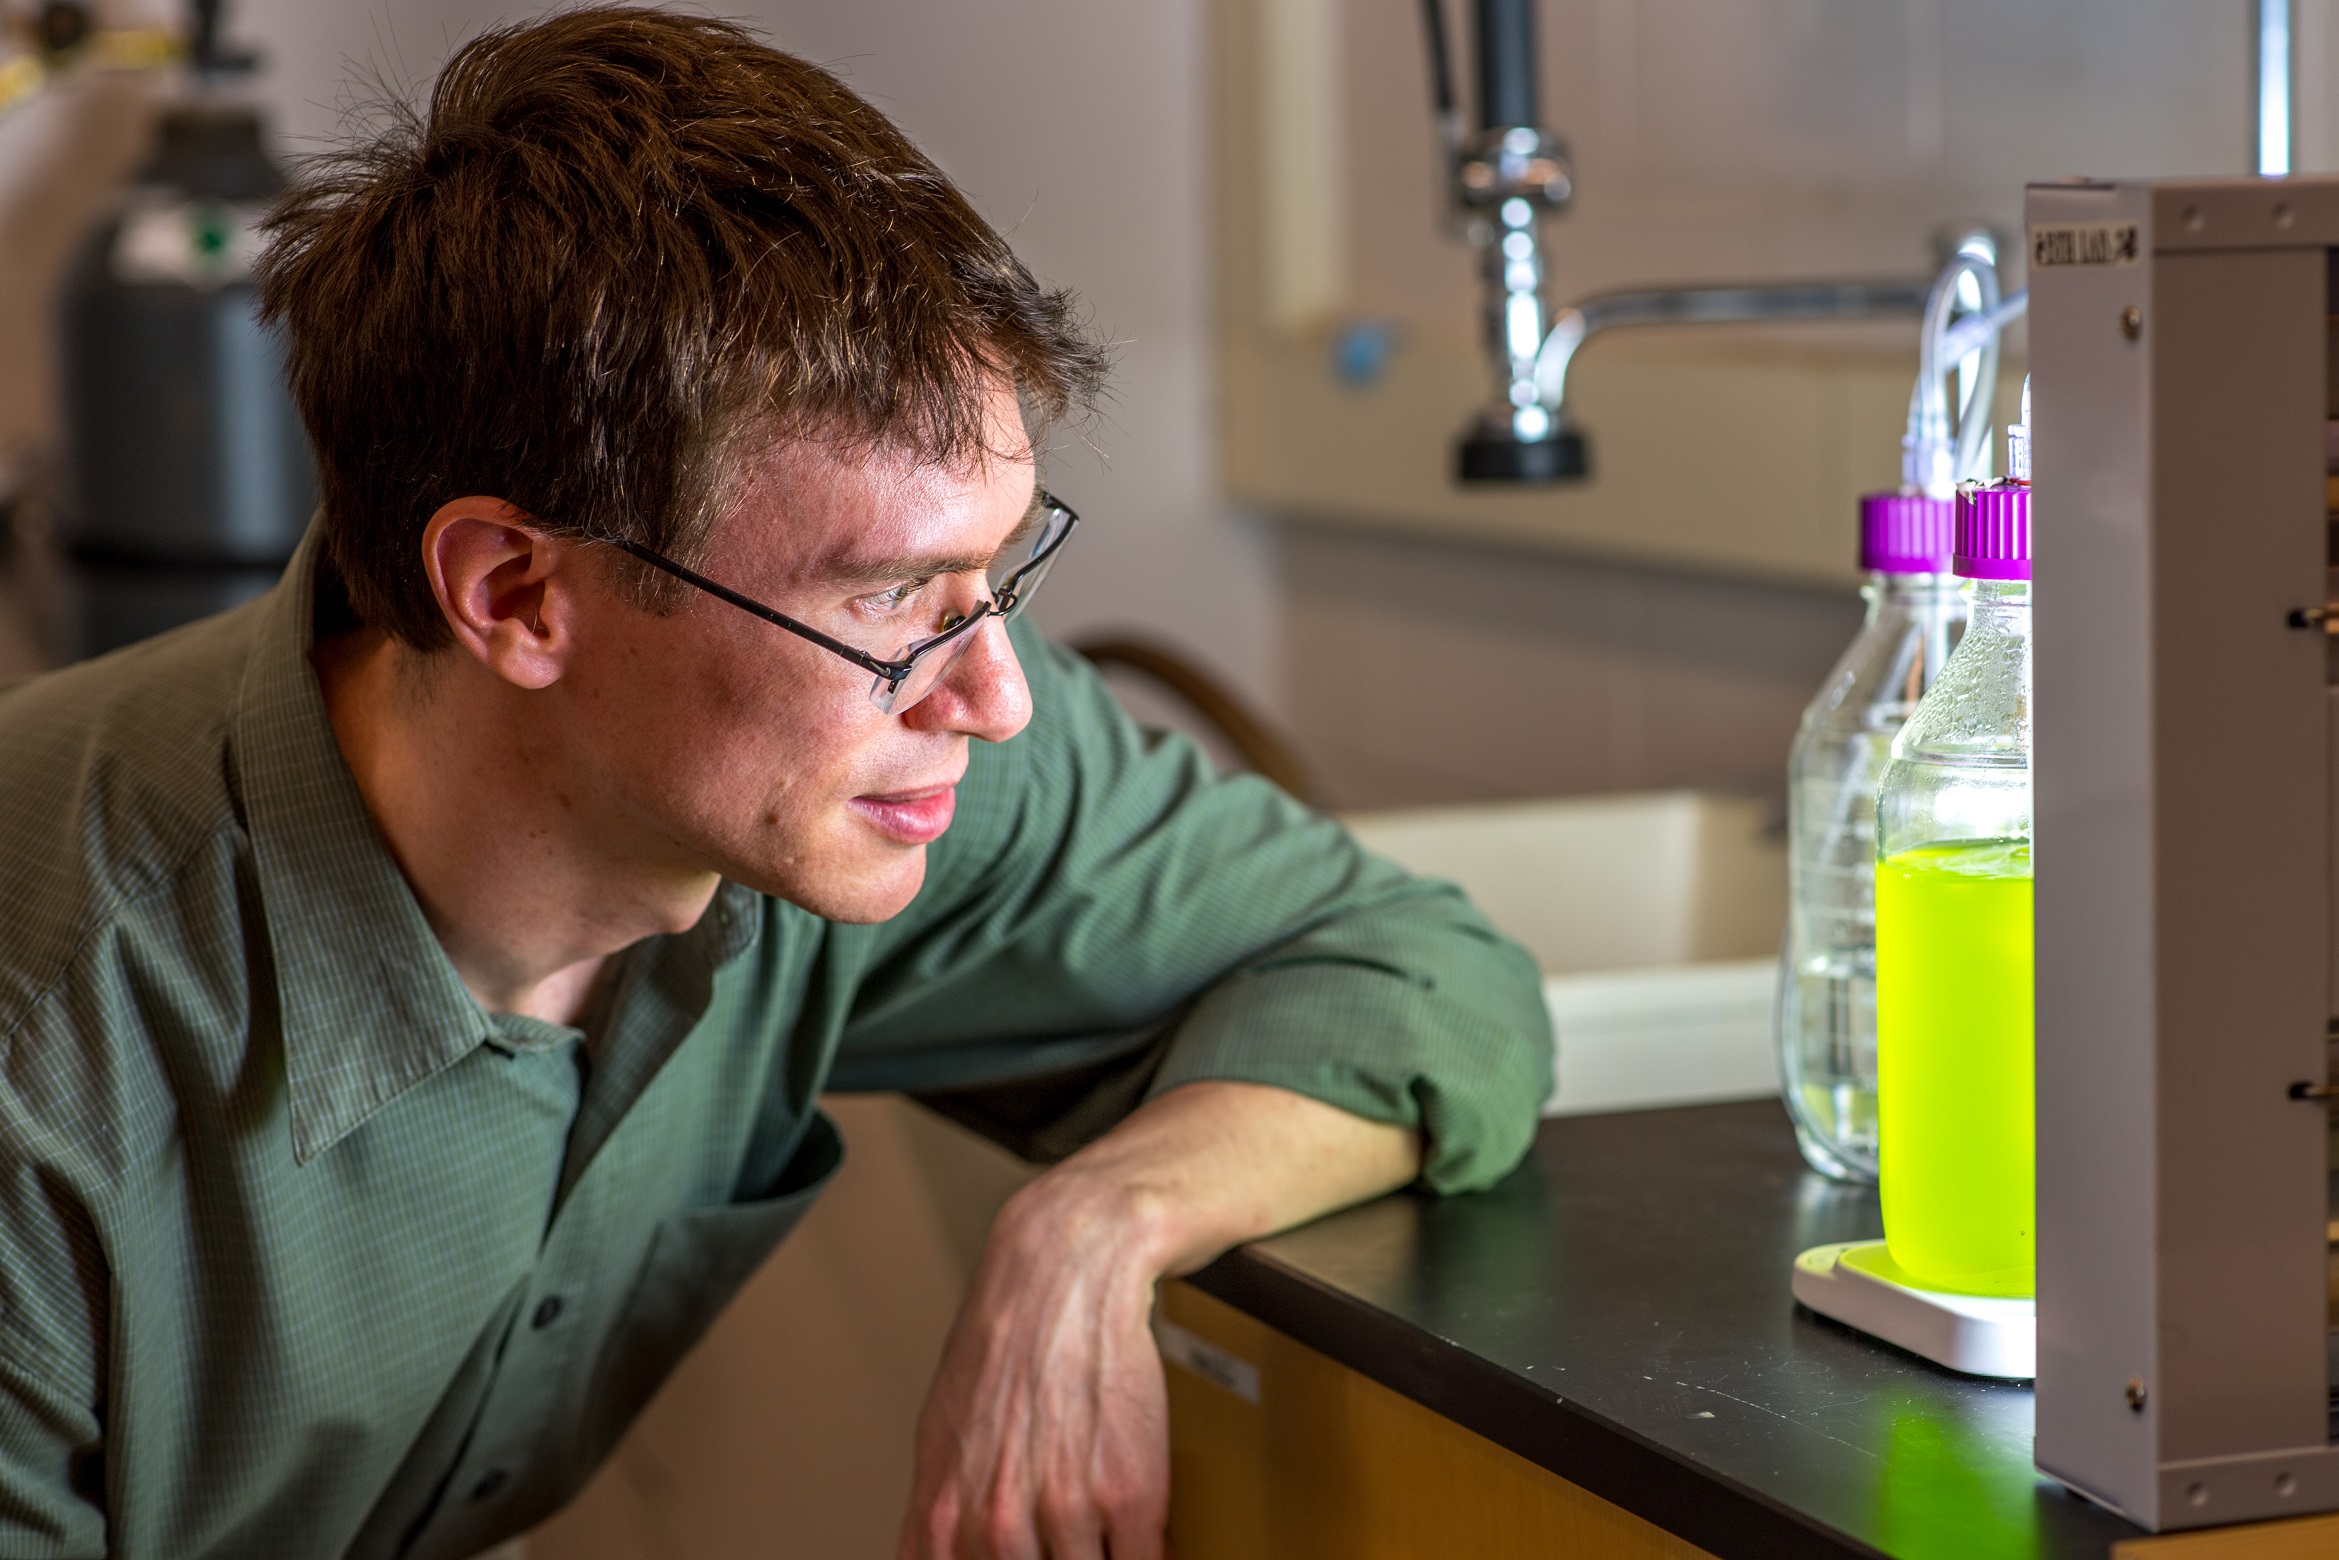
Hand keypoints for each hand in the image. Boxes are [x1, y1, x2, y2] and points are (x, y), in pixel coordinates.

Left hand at [896, 1081, 1420, 1558]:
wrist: (1067, 1269)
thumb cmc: (1007, 1339)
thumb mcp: (942, 1427)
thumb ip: (936, 1511)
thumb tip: (931, 1556)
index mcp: (946, 1513)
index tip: (1017, 1558)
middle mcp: (1001, 1520)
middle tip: (1065, 1539)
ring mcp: (1067, 1510)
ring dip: (1096, 1555)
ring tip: (1099, 1536)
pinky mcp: (1132, 1495)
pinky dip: (1141, 1553)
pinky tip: (1134, 1534)